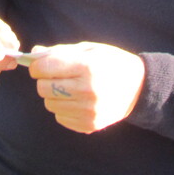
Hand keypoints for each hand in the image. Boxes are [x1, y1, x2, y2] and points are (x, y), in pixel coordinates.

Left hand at [29, 42, 145, 133]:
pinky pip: (60, 117)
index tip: (40, 64)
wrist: (139, 86)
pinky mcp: (90, 125)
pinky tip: (76, 100)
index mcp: (87, 67)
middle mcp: (87, 90)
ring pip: (49, 104)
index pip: (45, 68)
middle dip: (44, 80)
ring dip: (53, 95)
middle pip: (43, 88)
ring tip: (68, 88)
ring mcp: (89, 111)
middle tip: (55, 76)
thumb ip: (60, 51)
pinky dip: (63, 108)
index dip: (37, 65)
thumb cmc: (111, 62)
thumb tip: (34, 52)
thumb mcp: (89, 49)